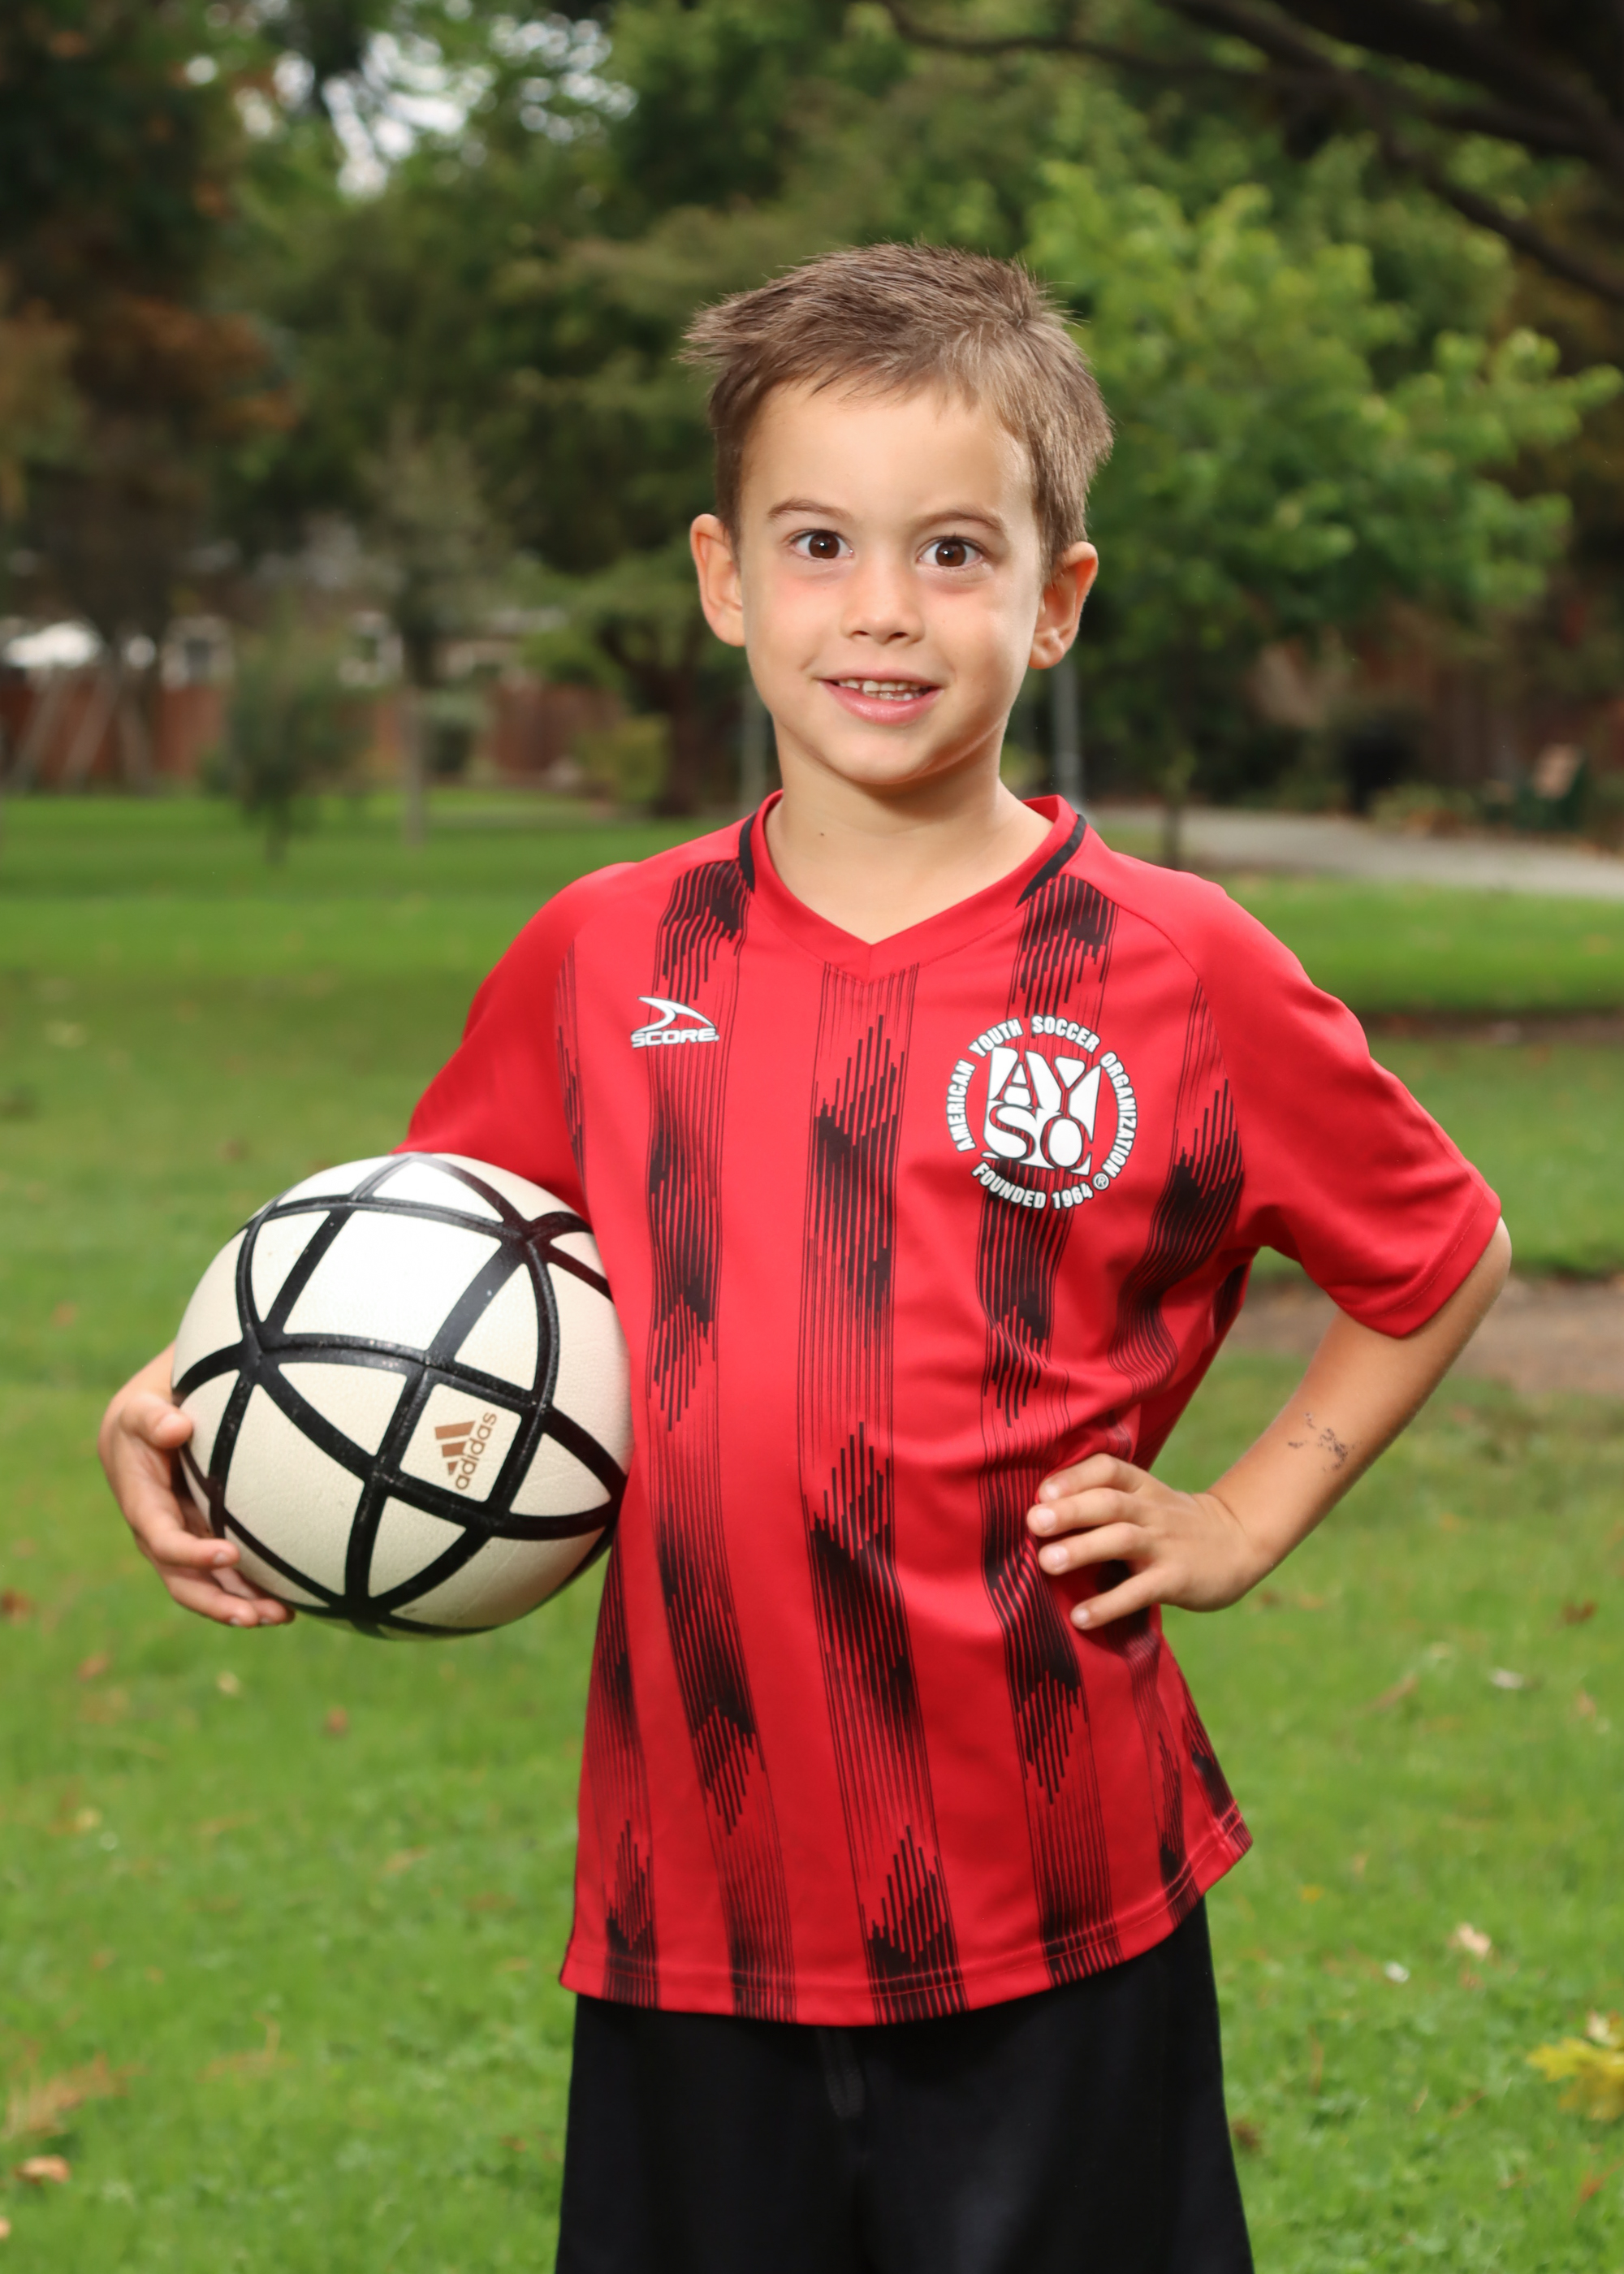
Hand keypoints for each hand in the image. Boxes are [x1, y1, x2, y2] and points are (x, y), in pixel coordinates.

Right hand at [97, 1347, 292, 1628]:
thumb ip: (152, 1418)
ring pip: (209, 1587)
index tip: (230, 1555)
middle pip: (184, 1582)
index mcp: (142, 1505)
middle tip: (257, 1616)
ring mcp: (185, 1542)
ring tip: (282, 1617)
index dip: (192, 1554)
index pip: (164, 1540)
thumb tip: (176, 1427)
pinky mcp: (206, 1541)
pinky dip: (252, 1590)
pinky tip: (287, 1603)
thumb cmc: (149, 1413)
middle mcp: (160, 1534)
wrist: (152, 1424)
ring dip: (242, 1606)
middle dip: (219, 1603)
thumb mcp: (142, 1409)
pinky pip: (226, 1577)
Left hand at [1027, 1455, 1267, 1632]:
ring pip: (1122, 1540)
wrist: (1239, 1543)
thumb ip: (1103, 1502)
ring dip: (1083, 1549)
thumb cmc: (1172, 1524)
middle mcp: (1151, 1511)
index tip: (1042, 1491)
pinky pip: (1139, 1591)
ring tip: (1047, 1563)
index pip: (1108, 1469)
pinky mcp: (1176, 1579)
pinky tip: (1080, 1617)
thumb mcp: (1146, 1500)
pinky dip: (1109, 1604)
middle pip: (1109, 1502)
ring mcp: (1164, 1545)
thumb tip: (1038, 1513)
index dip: (1075, 1477)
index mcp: (1141, 1487)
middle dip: (1070, 1510)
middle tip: (1033, 1522)